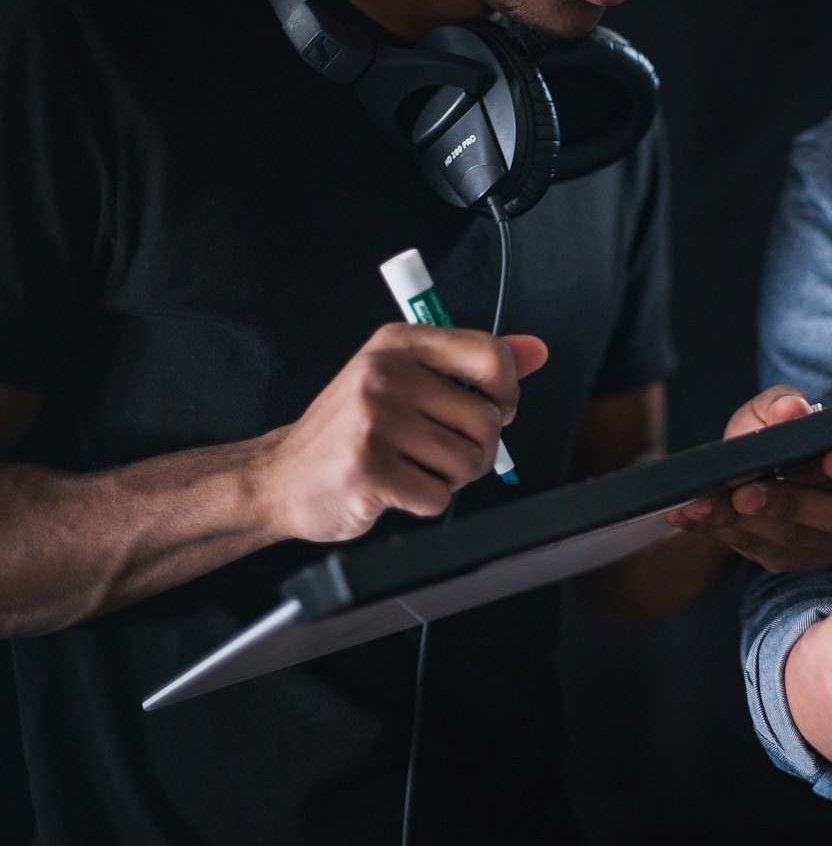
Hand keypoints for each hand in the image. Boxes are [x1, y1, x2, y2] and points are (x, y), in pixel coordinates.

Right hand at [253, 323, 546, 542]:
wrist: (282, 476)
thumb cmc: (352, 429)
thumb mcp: (406, 378)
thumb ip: (472, 365)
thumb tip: (536, 350)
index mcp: (399, 344)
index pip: (491, 355)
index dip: (507, 392)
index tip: (492, 407)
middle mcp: (384, 374)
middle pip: (489, 420)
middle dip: (477, 447)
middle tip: (438, 451)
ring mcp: (373, 422)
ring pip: (470, 461)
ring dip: (452, 477)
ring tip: (413, 467)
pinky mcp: (368, 470)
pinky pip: (439, 497)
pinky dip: (425, 501)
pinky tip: (395, 488)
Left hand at [664, 385, 831, 572]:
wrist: (738, 475)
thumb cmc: (768, 434)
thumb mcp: (768, 411)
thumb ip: (780, 405)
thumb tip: (792, 410)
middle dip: (788, 504)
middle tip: (744, 493)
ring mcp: (830, 539)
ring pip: (794, 539)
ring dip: (743, 522)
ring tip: (700, 503)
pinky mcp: (796, 559)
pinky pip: (762, 552)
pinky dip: (723, 532)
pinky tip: (692, 517)